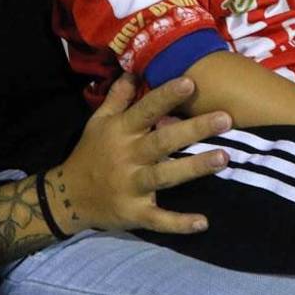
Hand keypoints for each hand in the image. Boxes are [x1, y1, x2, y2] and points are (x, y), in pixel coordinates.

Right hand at [55, 75, 230, 235]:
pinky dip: (179, 223)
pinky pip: (159, 219)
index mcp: (122, 131)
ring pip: (166, 176)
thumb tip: (133, 71)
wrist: (68, 196)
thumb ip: (118, 97)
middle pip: (163, 141)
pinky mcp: (134, 213)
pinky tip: (203, 222)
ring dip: (194, 168)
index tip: (190, 83)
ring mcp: (131, 186)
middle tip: (225, 119)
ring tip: (223, 158)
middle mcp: (128, 156)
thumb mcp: (99, 121)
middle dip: (194, 129)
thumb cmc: (91, 153)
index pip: (146, 109)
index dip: (166, 96)